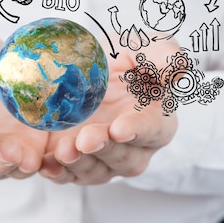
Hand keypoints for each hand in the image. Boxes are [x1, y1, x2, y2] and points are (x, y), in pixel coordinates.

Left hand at [40, 41, 179, 184]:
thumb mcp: (139, 46)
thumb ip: (162, 53)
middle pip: (124, 157)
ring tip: (64, 149)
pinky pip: (68, 176)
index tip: (120, 127)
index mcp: (156, 119)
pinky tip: (45, 165)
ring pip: (97, 171)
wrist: (80, 69)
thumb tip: (178, 65)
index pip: (154, 128)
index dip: (139, 129)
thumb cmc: (118, 59)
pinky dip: (57, 173)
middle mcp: (134, 147)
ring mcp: (104, 160)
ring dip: (80, 163)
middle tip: (86, 138)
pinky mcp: (75, 165)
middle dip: (105, 149)